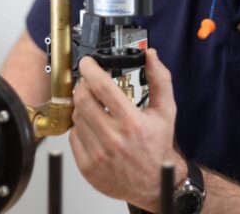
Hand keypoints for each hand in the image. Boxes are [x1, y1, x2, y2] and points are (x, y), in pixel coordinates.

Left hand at [69, 48, 185, 210]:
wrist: (154, 184)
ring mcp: (98, 154)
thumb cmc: (158, 146)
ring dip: (82, 106)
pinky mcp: (87, 166)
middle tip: (88, 83)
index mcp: (131, 122)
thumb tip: (151, 55)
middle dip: (83, 86)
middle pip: (83, 100)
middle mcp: (113, 139)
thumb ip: (159, 79)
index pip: (102, 87)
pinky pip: (73, 137)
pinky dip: (80, 127)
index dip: (91, 70)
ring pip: (77, 117)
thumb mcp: (165, 110)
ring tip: (94, 107)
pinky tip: (93, 126)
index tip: (87, 63)